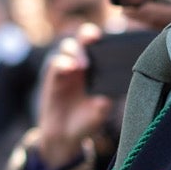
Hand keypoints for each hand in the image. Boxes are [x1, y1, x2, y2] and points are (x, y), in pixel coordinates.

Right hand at [34, 25, 113, 168]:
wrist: (64, 135)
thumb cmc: (86, 121)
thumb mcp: (99, 114)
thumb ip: (104, 104)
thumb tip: (108, 97)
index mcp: (99, 68)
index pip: (103, 46)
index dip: (108, 38)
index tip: (116, 38)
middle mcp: (84, 64)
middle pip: (84, 39)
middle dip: (88, 35)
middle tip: (95, 38)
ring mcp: (68, 68)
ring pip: (69, 47)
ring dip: (76, 51)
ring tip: (82, 65)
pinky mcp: (54, 76)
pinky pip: (56, 62)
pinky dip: (63, 63)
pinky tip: (69, 68)